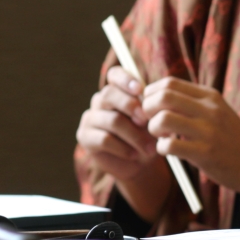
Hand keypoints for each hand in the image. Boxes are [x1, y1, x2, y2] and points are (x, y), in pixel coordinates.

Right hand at [76, 66, 169, 220]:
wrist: (141, 164)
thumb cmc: (149, 136)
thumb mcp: (155, 120)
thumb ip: (151, 108)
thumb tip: (151, 103)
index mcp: (117, 90)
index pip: (115, 74)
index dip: (126, 79)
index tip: (140, 89)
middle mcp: (100, 101)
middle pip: (110, 95)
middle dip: (131, 107)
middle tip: (147, 121)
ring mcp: (90, 118)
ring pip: (112, 120)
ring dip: (134, 135)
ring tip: (150, 148)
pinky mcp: (85, 137)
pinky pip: (104, 139)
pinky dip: (123, 148)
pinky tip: (134, 154)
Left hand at [141, 77, 239, 195]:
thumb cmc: (232, 141)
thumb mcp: (219, 112)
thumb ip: (194, 103)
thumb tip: (159, 95)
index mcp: (211, 97)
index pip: (169, 83)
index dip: (152, 94)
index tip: (152, 107)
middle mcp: (210, 110)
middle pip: (163, 97)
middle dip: (147, 109)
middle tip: (151, 122)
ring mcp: (208, 131)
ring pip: (163, 119)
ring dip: (153, 129)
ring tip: (162, 136)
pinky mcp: (205, 153)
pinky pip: (169, 145)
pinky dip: (161, 148)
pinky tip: (169, 150)